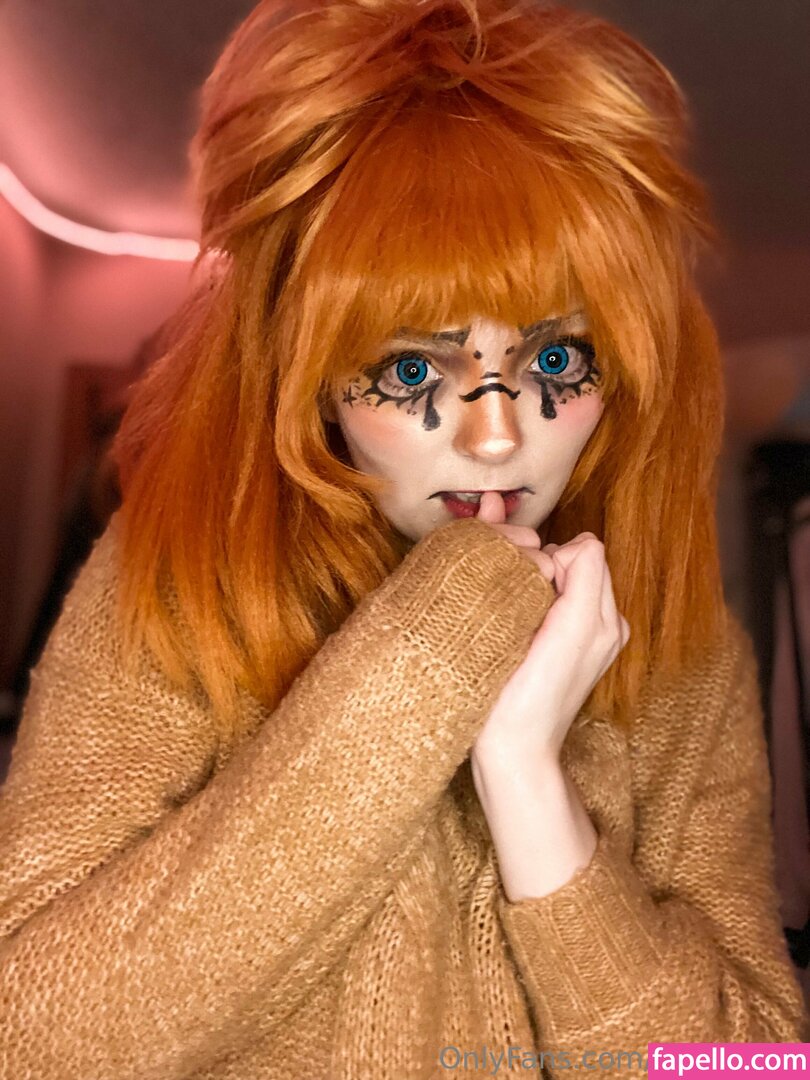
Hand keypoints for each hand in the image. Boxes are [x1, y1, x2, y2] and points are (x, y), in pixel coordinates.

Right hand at [472, 492, 629, 764]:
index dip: (549, 559)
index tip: (526, 587)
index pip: (583, 550)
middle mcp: (599, 622)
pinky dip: (528, 603)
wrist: (513, 750)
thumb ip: (585, 576)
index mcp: (605, 615)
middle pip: (571, 562)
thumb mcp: (574, 626)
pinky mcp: (556, 650)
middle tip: (513, 600)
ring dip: (531, 585)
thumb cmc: (535, 693)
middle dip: (542, 568)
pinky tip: (512, 629)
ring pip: (554, 579)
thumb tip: (576, 547)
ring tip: (511, 616)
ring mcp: (578, 637)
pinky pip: (546, 603)